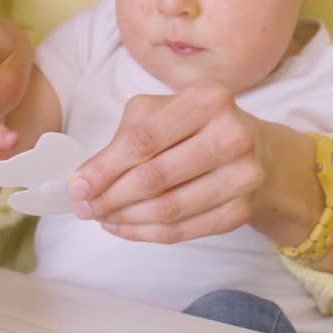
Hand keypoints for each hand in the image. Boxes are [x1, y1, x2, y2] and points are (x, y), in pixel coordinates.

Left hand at [69, 81, 277, 242]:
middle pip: (154, 177)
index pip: (143, 140)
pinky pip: (183, 231)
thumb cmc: (197, 126)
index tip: (77, 186)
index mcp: (207, 99)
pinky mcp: (242, 210)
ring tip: (102, 217)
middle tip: (85, 207)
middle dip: (110, 197)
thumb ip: (125, 138)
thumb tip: (84, 178)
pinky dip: (146, 233)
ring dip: (125, 218)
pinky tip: (125, 227)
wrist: (256, 150)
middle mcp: (232, 135)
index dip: (104, 167)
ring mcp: (242, 176)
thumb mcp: (162, 111)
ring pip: (168, 209)